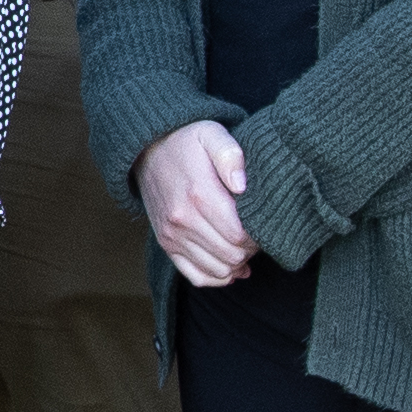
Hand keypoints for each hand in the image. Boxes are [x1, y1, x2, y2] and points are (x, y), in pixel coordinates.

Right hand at [135, 120, 253, 291]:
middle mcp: (182, 220)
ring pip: (217, 270)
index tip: (263, 225)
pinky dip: (217, 277)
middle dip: (251, 250)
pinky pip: (196, 276)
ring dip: (237, 264)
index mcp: (199, 195)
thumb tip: (242, 186)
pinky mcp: (166, 243)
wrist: (148, 147)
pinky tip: (231, 267)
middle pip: (231, 255)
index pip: (240, 235)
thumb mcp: (212, 135)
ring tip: (245, 247)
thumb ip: (231, 155)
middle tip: (257, 235)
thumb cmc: (187, 141)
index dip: (259, 236)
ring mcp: (171, 235)